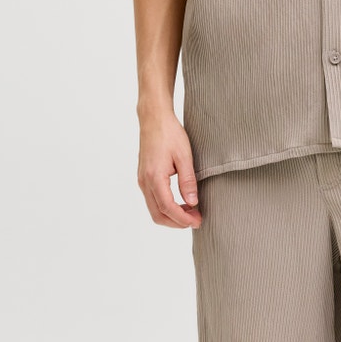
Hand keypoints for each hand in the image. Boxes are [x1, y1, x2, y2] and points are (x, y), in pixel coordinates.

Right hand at [137, 111, 201, 228]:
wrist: (154, 119)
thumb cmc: (169, 133)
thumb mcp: (184, 156)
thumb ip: (188, 181)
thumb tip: (193, 203)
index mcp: (154, 177)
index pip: (167, 208)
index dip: (183, 218)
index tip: (198, 221)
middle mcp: (144, 182)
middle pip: (158, 215)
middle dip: (177, 222)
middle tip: (197, 220)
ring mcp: (142, 181)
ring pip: (154, 210)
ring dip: (172, 216)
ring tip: (192, 211)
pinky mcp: (144, 178)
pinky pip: (153, 201)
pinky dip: (166, 208)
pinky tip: (182, 203)